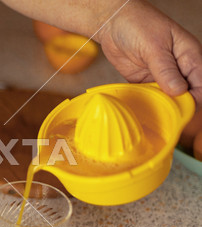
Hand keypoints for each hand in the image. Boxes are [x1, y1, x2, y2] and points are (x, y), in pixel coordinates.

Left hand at [97, 1, 201, 146]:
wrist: (113, 23)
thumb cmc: (139, 25)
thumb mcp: (154, 47)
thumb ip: (165, 70)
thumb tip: (179, 91)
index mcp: (190, 57)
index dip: (196, 102)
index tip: (183, 115)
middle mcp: (179, 69)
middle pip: (187, 96)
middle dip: (180, 110)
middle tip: (168, 123)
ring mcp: (162, 76)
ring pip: (169, 99)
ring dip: (164, 110)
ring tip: (156, 121)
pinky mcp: (145, 82)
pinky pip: (152, 98)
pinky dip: (149, 105)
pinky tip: (144, 114)